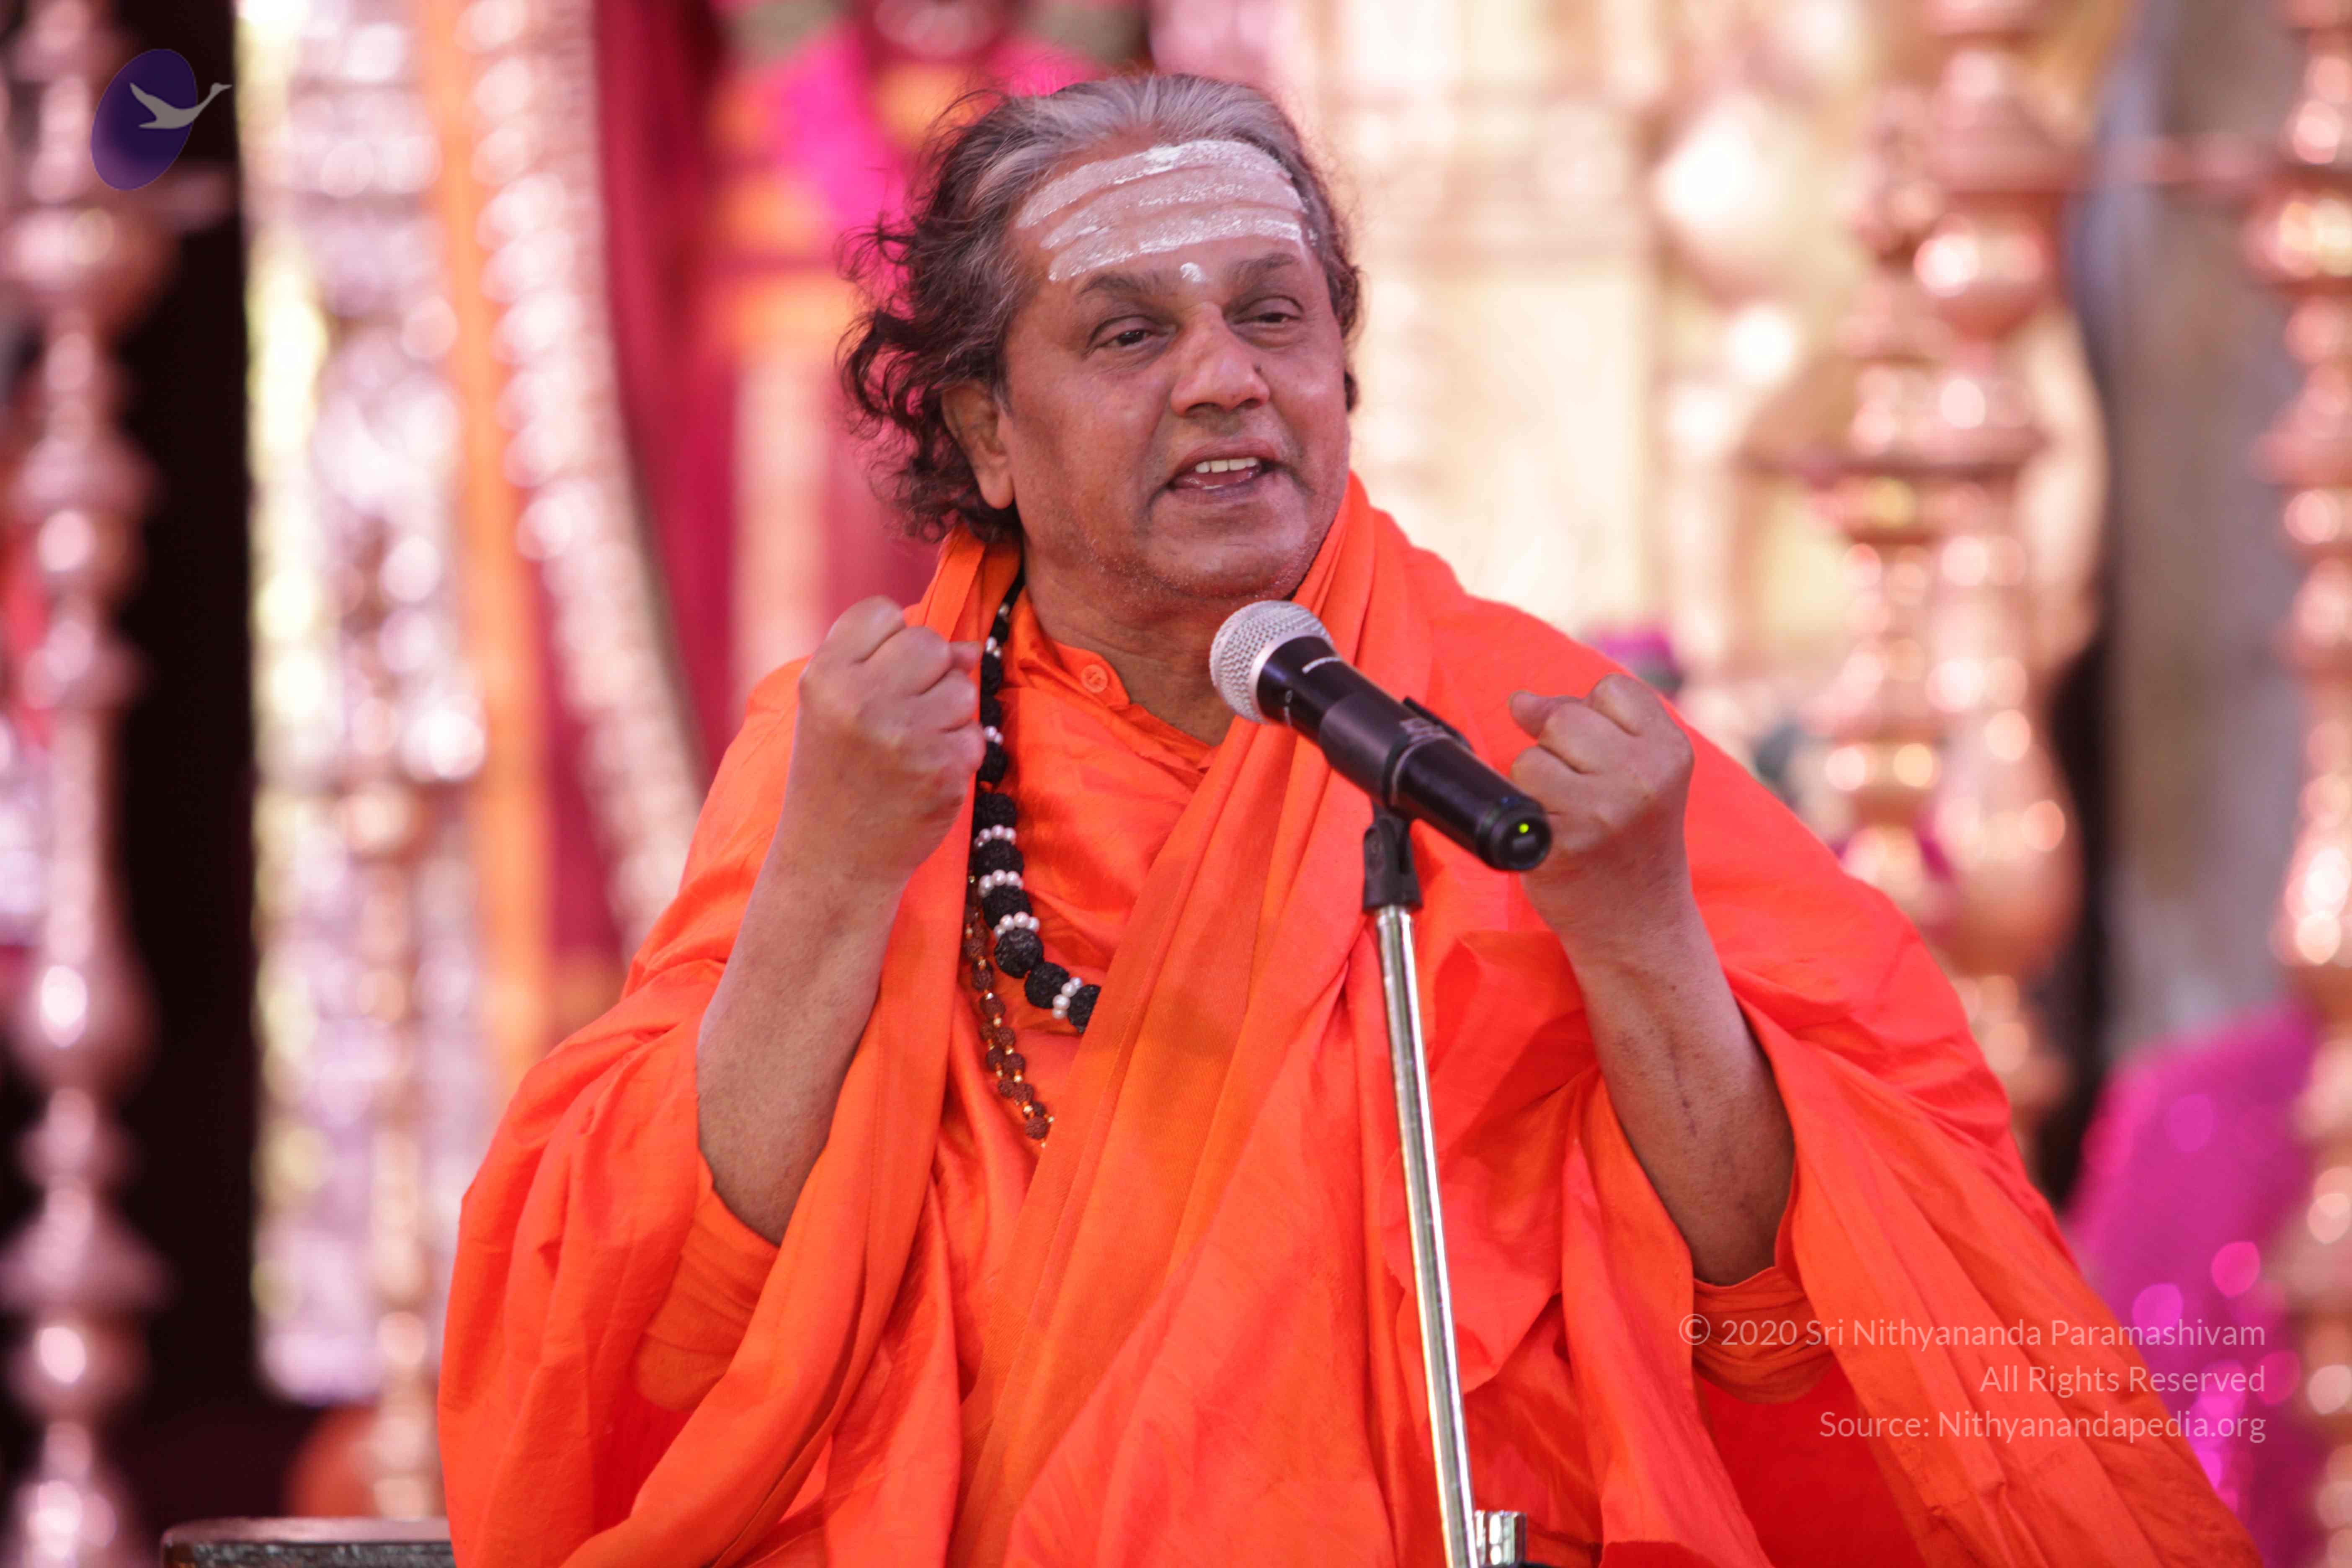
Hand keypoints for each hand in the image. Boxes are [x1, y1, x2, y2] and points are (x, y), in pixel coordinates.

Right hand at [778, 597, 984, 887]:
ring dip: (948, 712)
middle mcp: (862, 699)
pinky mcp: (943, 767)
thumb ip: (885, 662)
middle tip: (901, 714)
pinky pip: (975, 731)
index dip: (889, 640)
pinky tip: (926, 773)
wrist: (834, 860)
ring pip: (961, 685)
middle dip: (927, 672)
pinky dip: (959, 750)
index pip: (880, 611)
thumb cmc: (835, 775)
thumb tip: (967, 646)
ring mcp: (905, 735)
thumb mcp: (832, 708)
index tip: (878, 676)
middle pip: (929, 642)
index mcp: (825, 676)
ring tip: (912, 745)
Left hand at [1507, 674, 1697, 958]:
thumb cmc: (1629, 839)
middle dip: (1558, 748)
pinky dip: (1523, 815)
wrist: (1639, 922)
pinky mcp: (1562, 843)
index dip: (1593, 717)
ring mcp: (1601, 811)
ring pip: (1531, 759)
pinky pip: (1516, 797)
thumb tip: (1520, 701)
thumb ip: (1588, 722)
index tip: (1603, 758)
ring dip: (1536, 783)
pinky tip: (1552, 837)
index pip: (1609, 689)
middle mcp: (1641, 778)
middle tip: (1582, 792)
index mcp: (1669, 751)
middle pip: (1562, 719)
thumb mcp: (1635, 771)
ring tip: (1566, 816)